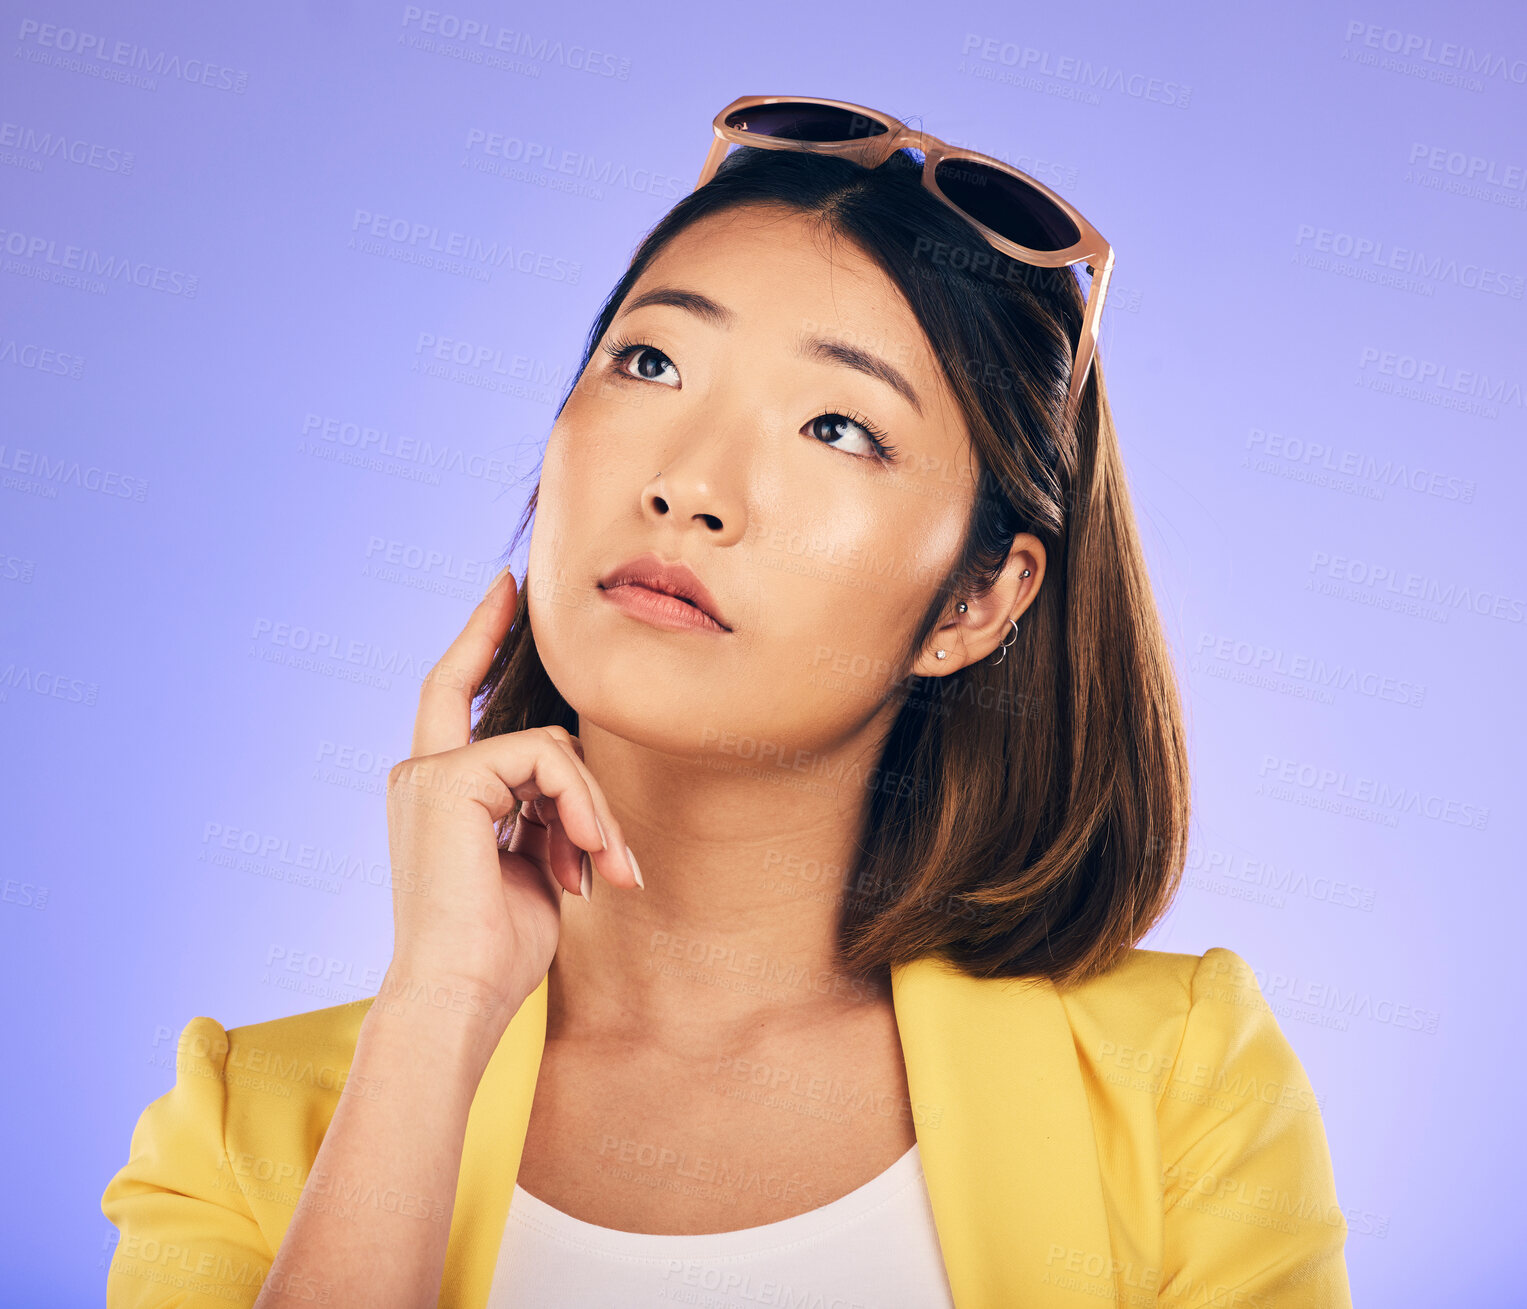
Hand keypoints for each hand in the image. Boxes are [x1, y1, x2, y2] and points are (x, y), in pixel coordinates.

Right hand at [380, 567, 640, 1042]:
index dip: (478, 636)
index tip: (505, 586)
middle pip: (524, 725)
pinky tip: (588, 859)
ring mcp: (430, 774)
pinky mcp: (449, 779)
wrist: (459, 997)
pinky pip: (546, 761)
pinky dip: (581, 807)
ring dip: (593, 812)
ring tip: (607, 871)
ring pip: (550, 748)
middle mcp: (421, 774)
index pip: (454, 693)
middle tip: (612, 854)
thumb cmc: (496, 952)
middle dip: (578, 774)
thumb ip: (543, 814)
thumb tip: (578, 788)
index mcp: (435, 793)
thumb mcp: (532, 869)